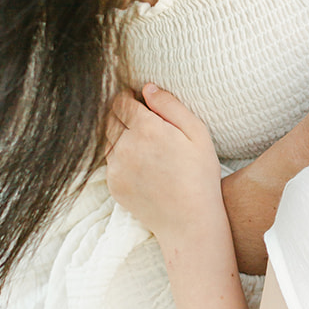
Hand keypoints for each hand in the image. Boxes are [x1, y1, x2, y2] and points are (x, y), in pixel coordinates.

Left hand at [105, 85, 219, 241]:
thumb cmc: (199, 175)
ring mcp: (116, 167)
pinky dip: (121, 157)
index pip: (121, 101)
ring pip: (108, 139)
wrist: (189, 221)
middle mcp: (125, 145)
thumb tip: (147, 88)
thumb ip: (170, 105)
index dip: (128, 96)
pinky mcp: (113, 184)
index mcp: (146, 128)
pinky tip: (142, 165)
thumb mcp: (197, 132)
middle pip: (110, 118)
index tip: (137, 98)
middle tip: (140, 119)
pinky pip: (110, 162)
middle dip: (122, 113)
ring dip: (120, 135)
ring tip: (144, 144)